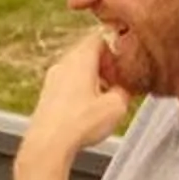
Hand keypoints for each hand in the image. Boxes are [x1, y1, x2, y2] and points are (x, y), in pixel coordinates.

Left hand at [32, 31, 134, 152]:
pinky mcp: (48, 94)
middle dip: (109, 62)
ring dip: (96, 76)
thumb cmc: (80, 123)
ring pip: (79, 67)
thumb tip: (125, 87)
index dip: (118, 41)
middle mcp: (64, 63)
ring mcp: (53, 78)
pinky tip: (92, 105)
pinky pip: (70, 82)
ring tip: (110, 93)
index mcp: (80, 58)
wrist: (48, 143)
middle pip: (89, 51)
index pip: (100, 35)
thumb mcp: (117, 105)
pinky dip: (84, 87)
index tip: (130, 51)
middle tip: (123, 75)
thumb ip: (125, 89)